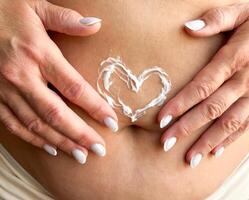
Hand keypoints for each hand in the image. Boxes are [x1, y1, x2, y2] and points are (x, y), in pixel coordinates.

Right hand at [0, 0, 117, 163]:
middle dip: (80, 135)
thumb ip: (67, 19)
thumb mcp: (36, 6)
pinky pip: (13, 124)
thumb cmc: (5, 9)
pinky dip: (32, 139)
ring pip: (36, 124)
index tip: (111, 123)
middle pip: (56, 114)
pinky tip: (50, 147)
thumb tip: (96, 24)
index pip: (74, 88)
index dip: (95, 108)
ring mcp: (5, 90)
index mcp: (38, 53)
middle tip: (99, 151)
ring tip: (80, 156)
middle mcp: (22, 76)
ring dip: (60, 142)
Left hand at [158, 1, 248, 167]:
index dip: (180, 104)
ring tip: (189, 158)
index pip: (202, 86)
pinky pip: (247, 125)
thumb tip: (187, 28)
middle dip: (187, 128)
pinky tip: (215, 151)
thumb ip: (216, 19)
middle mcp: (247, 80)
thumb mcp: (242, 10)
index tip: (161, 120)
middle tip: (166, 143)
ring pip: (229, 123)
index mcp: (237, 58)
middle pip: (211, 109)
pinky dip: (230, 139)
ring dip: (207, 142)